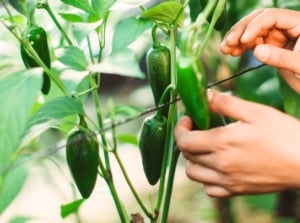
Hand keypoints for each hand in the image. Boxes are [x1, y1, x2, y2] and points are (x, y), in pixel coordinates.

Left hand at [174, 90, 299, 196]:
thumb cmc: (284, 134)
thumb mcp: (255, 112)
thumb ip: (225, 103)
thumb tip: (204, 95)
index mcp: (223, 143)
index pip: (184, 141)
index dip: (180, 128)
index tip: (187, 119)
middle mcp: (221, 165)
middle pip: (187, 156)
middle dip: (186, 140)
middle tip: (197, 129)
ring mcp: (228, 181)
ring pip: (194, 174)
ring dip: (193, 159)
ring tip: (204, 148)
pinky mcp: (237, 190)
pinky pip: (210, 190)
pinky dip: (206, 179)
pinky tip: (215, 167)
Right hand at [221, 8, 299, 92]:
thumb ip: (281, 58)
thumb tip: (257, 51)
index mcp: (298, 23)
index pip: (272, 16)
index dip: (255, 26)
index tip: (244, 40)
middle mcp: (285, 26)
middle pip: (258, 20)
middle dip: (241, 30)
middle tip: (228, 43)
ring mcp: (276, 36)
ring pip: (252, 32)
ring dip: (237, 39)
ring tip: (225, 49)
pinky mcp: (270, 47)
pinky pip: (252, 43)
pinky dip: (240, 47)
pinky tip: (231, 53)